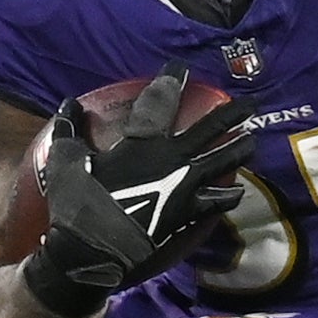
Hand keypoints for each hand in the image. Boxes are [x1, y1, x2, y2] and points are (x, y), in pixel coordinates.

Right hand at [22, 63, 254, 317]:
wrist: (93, 250)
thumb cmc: (78, 202)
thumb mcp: (65, 161)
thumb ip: (69, 130)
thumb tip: (68, 104)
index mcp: (143, 143)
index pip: (161, 102)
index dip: (172, 80)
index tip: (180, 67)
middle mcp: (172, 160)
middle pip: (210, 129)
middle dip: (231, 114)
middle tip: (250, 104)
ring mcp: (185, 188)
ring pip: (222, 162)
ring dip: (239, 150)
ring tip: (252, 142)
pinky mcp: (189, 214)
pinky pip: (216, 202)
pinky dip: (228, 196)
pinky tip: (237, 192)